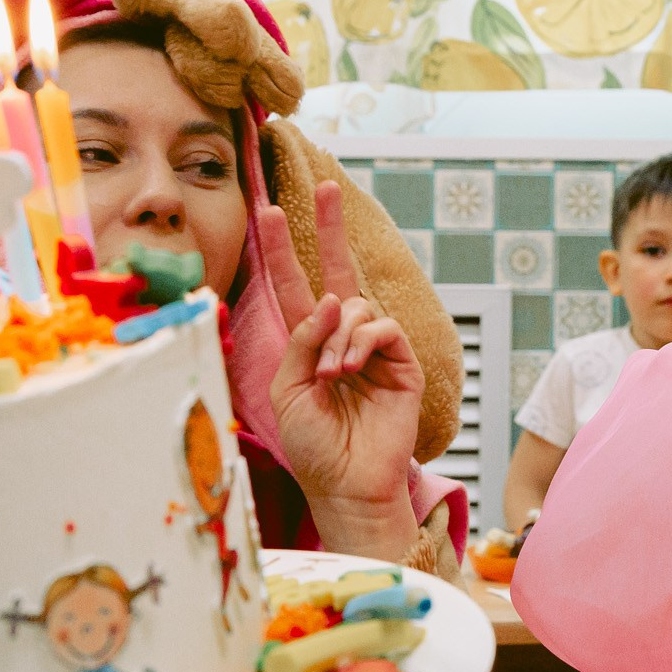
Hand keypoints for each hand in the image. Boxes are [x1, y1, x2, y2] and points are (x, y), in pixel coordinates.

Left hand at [261, 180, 423, 555]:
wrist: (347, 484)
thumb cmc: (313, 447)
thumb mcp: (287, 390)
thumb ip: (301, 340)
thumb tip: (328, 301)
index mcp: (308, 344)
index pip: (293, 286)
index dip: (282, 249)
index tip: (269, 211)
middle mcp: (341, 339)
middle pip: (337, 272)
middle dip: (329, 229)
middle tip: (327, 188)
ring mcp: (374, 349)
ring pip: (354, 308)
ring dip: (335, 336)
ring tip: (329, 375)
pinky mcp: (402, 362)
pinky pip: (382, 328)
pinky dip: (361, 342)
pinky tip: (348, 369)